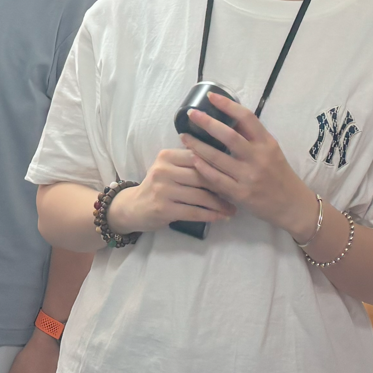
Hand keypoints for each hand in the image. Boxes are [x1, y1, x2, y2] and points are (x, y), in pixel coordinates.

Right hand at [108, 148, 233, 234]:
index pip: (199, 157)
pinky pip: (194, 211)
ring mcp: (162, 190)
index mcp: (166, 156)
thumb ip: (189, 163)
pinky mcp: (164, 208)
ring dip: (220, 204)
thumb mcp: (169, 168)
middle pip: (201, 176)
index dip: (219, 166)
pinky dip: (211, 215)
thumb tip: (225, 161)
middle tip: (239, 193)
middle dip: (223, 186)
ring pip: (200, 196)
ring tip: (233, 209)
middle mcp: (163, 170)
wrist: (133, 208)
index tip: (236, 173)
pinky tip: (221, 217)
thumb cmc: (158, 186)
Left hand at [181, 91, 318, 235]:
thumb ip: (252, 136)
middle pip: (229, 135)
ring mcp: (249, 177)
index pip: (247, 118)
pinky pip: (216, 179)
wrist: (292, 205)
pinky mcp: (241, 194)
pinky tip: (193, 159)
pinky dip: (202, 167)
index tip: (211, 96)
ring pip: (217, 157)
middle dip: (207, 122)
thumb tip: (228, 115)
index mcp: (267, 143)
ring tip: (185, 137)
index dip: (228, 105)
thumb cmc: (279, 174)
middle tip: (191, 114)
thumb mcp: (271, 151)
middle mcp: (259, 158)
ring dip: (197, 145)